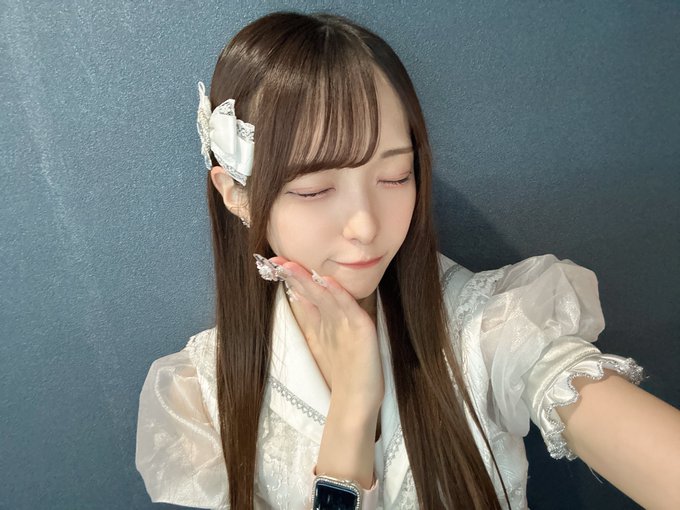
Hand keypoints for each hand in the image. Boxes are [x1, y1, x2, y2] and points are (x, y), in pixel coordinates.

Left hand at [270, 256, 383, 413]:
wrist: (358, 398)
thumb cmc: (343, 371)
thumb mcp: (322, 339)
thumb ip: (312, 316)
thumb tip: (295, 292)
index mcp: (328, 317)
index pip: (309, 291)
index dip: (293, 277)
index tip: (274, 264)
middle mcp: (340, 314)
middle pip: (314, 289)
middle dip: (295, 274)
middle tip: (275, 259)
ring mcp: (351, 320)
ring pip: (327, 294)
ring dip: (308, 278)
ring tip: (290, 265)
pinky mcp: (362, 329)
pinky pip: (347, 307)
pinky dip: (336, 292)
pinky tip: (326, 280)